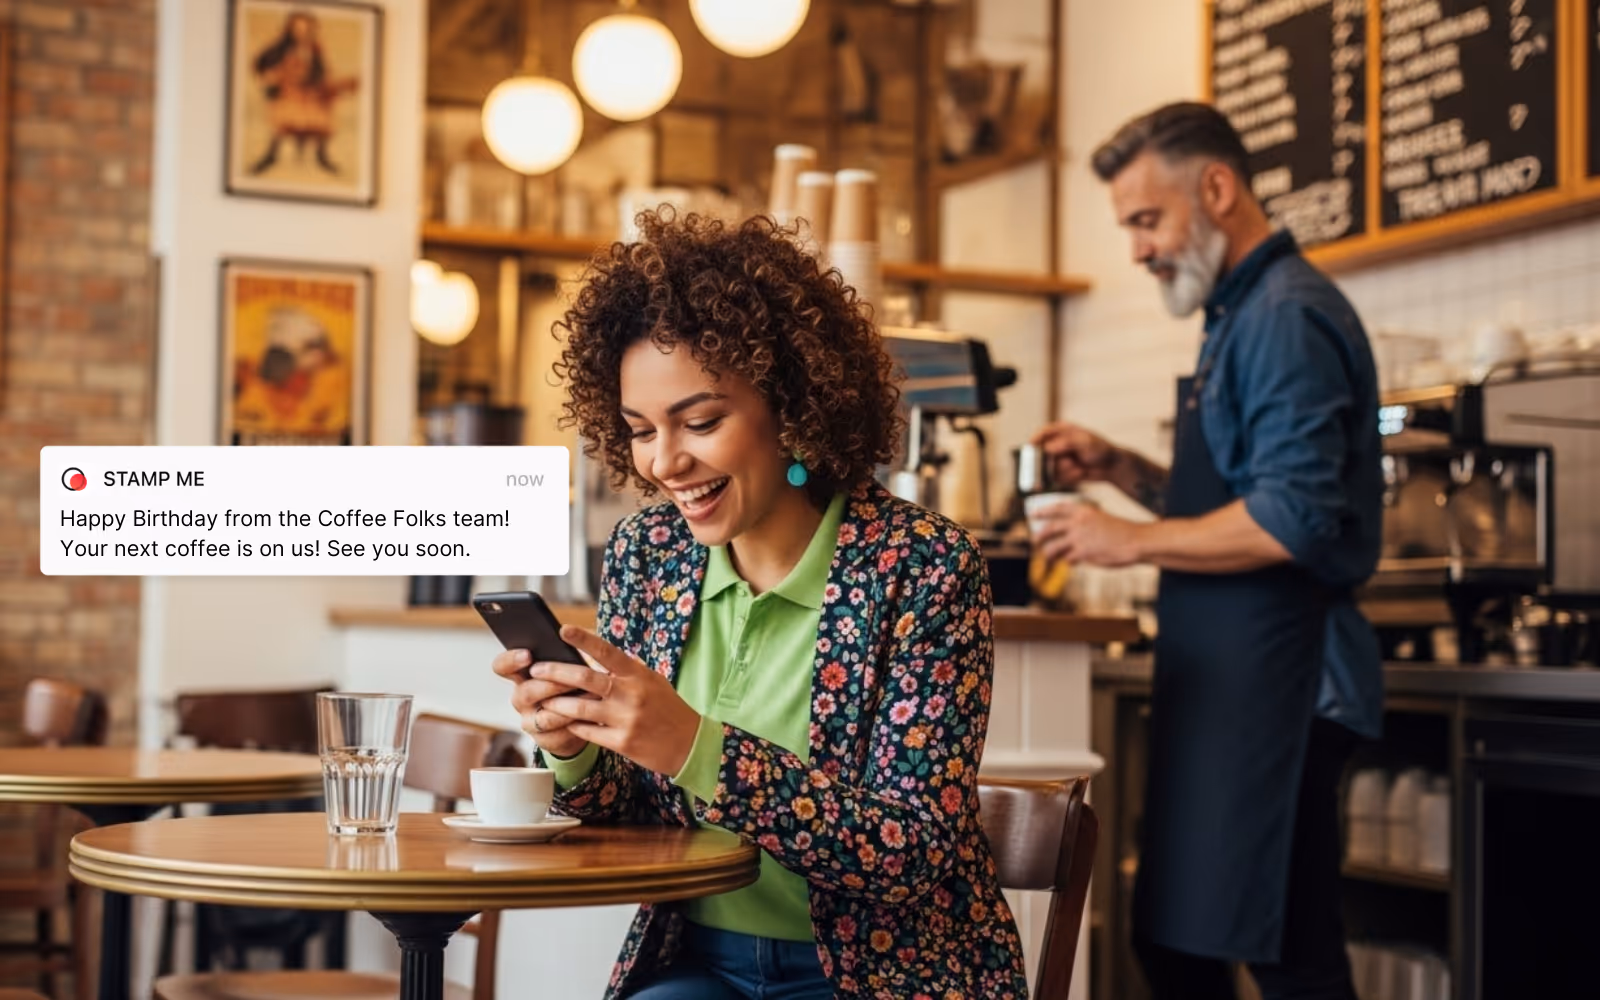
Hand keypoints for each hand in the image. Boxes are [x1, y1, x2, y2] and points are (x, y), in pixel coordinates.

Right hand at [492, 648, 588, 758]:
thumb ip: (560, 659)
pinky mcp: (544, 740)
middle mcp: (521, 699)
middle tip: (572, 680)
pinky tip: (591, 716)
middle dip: (550, 685)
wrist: (577, 721)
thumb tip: (570, 641)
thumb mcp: (563, 669)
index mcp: (521, 676)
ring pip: (544, 716)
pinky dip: (576, 724)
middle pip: (525, 692)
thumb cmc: (570, 686)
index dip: (511, 660)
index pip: (502, 666)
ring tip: (590, 695)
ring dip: (568, 706)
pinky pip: (558, 733)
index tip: (528, 654)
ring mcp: (529, 721)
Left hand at [533, 625, 703, 776]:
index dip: (584, 639)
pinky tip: (564, 722)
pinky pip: (587, 732)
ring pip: (579, 708)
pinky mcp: (621, 742)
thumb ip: (624, 671)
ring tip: (543, 699)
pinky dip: (572, 725)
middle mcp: (631, 694)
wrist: (689, 743)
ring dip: (556, 703)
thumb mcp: (651, 681)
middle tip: (536, 669)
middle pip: (584, 679)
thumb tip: (593, 656)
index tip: (563, 629)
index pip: (607, 652)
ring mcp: (625, 719)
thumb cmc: (667, 708)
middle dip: (555, 673)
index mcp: (638, 674)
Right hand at [1032, 422, 1119, 488]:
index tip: (1032, 448)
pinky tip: (1080, 473)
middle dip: (1050, 461)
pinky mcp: (1060, 473)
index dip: (1035, 440)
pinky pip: (1056, 478)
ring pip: (1049, 468)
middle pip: (1041, 454)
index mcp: (1061, 431)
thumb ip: (1064, 443)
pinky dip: (1068, 477)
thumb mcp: (1084, 441)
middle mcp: (1056, 445)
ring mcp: (1057, 460)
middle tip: (1065, 463)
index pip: (1042, 433)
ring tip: (1079, 467)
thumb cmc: (1100, 449)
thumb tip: (1046, 448)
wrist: (1111, 466)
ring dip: (1064, 470)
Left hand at [1033, 502, 1148, 567]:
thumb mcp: (1101, 519)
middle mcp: (1078, 523)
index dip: (1043, 510)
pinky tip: (1071, 563)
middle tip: (1035, 540)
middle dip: (1039, 535)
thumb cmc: (1122, 532)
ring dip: (1048, 554)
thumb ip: (1085, 523)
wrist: (1135, 541)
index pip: (1057, 508)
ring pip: (1053, 547)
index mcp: (1083, 511)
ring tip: (1048, 557)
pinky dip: (1067, 562)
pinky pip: (1067, 560)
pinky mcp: (1083, 554)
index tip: (1032, 513)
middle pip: (1050, 528)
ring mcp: (1079, 538)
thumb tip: (1071, 533)